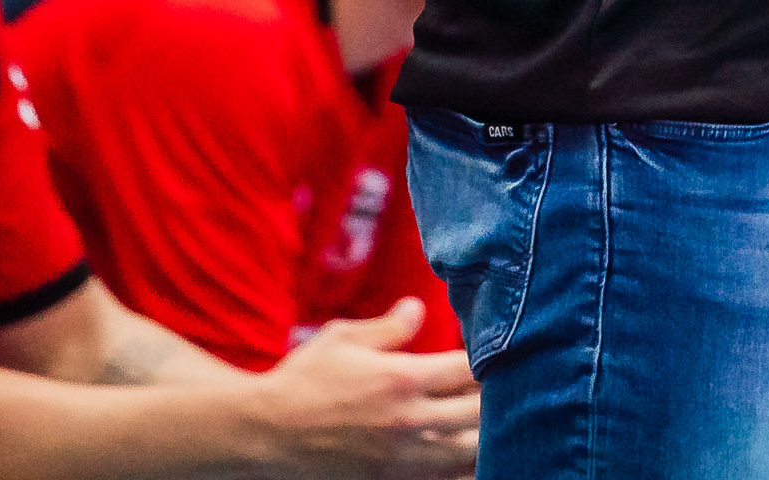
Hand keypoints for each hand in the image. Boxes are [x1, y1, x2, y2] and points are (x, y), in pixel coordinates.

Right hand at [245, 301, 478, 475]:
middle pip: (479, 413)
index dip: (487, 360)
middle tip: (502, 389)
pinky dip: (458, 468)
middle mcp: (409, 420)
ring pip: (468, 453)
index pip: (467, 368)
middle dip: (493, 399)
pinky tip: (462, 457)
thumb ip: (389, 327)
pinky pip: (442, 478)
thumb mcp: (343, 339)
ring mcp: (402, 457)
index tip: (492, 355)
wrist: (266, 433)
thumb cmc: (303, 379)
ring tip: (489, 425)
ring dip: (482, 436)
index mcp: (401, 378)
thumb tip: (420, 307)